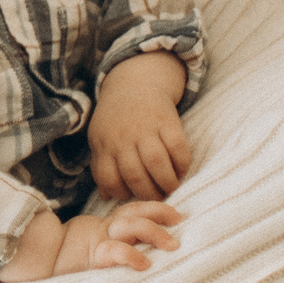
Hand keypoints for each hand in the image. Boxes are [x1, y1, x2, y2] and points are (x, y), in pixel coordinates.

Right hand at [52, 200, 182, 275]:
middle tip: (181, 221)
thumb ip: (114, 246)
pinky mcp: (92, 256)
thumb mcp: (93, 253)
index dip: (156, 209)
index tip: (180, 215)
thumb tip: (148, 251)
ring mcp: (97, 241)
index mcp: (105, 228)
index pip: (133, 210)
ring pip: (130, 226)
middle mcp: (104, 232)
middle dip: (160, 214)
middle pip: (135, 213)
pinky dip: (131, 256)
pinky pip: (115, 252)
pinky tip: (144, 264)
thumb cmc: (65, 264)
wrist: (36, 265)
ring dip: (154, 232)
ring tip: (173, 245)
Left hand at [89, 54, 192, 199]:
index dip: (120, 193)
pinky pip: (178, 148)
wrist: (135, 84)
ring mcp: (146, 128)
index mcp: (104, 143)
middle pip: (135, 175)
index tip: (131, 197)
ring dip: (166, 182)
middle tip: (157, 198)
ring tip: (170, 188)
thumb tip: (107, 197)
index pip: (108, 177)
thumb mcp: (101, 139)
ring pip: (156, 163)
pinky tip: (181, 170)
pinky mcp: (168, 121)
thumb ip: (102, 167)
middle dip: (148, 193)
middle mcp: (123, 137)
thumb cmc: (116, 120)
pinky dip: (182, 164)